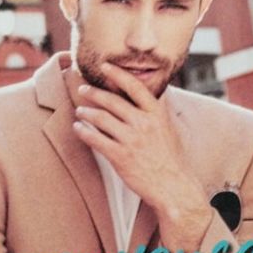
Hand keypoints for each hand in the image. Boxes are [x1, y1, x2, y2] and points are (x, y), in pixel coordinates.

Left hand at [73, 62, 212, 251]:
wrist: (173, 186)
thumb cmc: (172, 159)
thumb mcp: (169, 129)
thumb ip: (156, 112)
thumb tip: (150, 95)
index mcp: (156, 113)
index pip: (134, 86)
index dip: (117, 74)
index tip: (104, 66)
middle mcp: (143, 123)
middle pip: (111, 101)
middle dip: (93, 93)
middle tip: (83, 89)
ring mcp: (131, 140)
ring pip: (100, 118)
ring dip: (86, 112)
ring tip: (80, 111)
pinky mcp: (120, 157)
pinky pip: (95, 139)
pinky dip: (83, 131)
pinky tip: (78, 128)